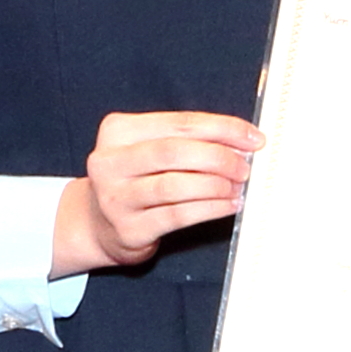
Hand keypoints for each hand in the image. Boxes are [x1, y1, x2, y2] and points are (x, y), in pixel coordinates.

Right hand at [52, 112, 261, 274]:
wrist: (97, 224)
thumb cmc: (135, 181)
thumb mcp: (149, 150)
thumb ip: (186, 141)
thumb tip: (240, 143)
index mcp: (117, 131)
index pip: (179, 122)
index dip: (221, 128)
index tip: (252, 137)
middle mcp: (110, 162)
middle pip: (174, 151)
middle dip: (218, 157)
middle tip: (244, 166)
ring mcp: (116, 197)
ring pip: (174, 185)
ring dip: (215, 185)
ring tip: (237, 187)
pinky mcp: (129, 229)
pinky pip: (177, 216)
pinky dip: (209, 209)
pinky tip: (228, 206)